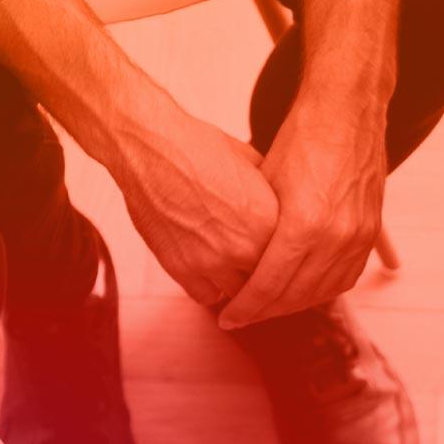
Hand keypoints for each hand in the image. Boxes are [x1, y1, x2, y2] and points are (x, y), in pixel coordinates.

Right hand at [113, 110, 280, 305]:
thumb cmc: (201, 147)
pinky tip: (210, 272)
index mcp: (269, 220)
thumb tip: (282, 205)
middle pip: (267, 281)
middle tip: (258, 266)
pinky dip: (210, 288)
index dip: (286, 256)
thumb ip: (270, 194)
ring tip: (234, 268)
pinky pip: (206, 296)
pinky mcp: (181, 269)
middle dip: (263, 272)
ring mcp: (211, 261)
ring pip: (238, 294)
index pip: (291, 258)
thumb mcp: (252, 163)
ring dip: (238, 282)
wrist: (152, 148)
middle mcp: (244, 247)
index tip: (282, 256)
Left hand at [219, 86, 387, 328]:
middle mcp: (336, 237)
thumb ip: (257, 230)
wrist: (347, 111)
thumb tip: (235, 264)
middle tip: (242, 316)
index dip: (245, 307)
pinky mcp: (369, 232)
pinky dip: (323, 290)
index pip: (269, 284)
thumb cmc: (299, 140)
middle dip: (264, 311)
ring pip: (323, 292)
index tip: (227, 319)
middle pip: (295, 295)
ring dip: (293, 304)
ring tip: (268, 306)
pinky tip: (303, 292)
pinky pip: (347, 277)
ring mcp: (357, 236)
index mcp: (304, 224)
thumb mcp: (265, 184)